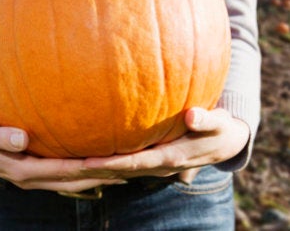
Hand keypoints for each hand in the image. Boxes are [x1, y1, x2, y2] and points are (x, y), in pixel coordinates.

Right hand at [0, 109, 126, 191]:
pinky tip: (100, 163)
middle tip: (130, 169)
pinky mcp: (33, 168)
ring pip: (72, 180)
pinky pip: (64, 172)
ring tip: (126, 171)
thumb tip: (22, 139)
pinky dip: (84, 170)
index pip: (60, 171)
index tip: (109, 162)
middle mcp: (30, 178)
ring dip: (97, 177)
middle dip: (100, 177)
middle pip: (73, 181)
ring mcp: (33, 175)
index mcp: (20, 171)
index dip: (85, 168)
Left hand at [79, 107, 250, 183]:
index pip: (135, 163)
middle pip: (120, 172)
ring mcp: (152, 166)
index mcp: (170, 158)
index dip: (112, 164)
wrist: (225, 143)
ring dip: (94, 171)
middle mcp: (158, 166)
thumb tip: (193, 116)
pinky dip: (103, 165)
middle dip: (94, 171)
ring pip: (118, 172)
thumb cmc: (219, 129)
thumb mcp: (218, 123)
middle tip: (64, 166)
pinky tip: (82, 159)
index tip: (89, 162)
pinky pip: (122, 165)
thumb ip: (206, 120)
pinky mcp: (149, 161)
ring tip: (66, 166)